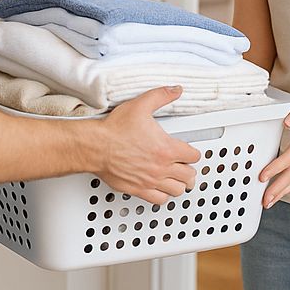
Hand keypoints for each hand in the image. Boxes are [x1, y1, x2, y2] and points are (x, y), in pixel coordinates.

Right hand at [98, 87, 199, 203]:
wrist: (95, 146)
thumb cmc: (115, 129)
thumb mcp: (141, 105)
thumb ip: (161, 96)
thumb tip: (175, 90)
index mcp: (166, 148)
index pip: (194, 156)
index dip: (193, 153)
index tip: (188, 151)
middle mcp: (161, 167)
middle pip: (189, 176)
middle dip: (188, 170)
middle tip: (184, 165)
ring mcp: (150, 180)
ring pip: (177, 190)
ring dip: (179, 183)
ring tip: (176, 178)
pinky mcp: (138, 189)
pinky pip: (160, 199)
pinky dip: (163, 195)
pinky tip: (160, 188)